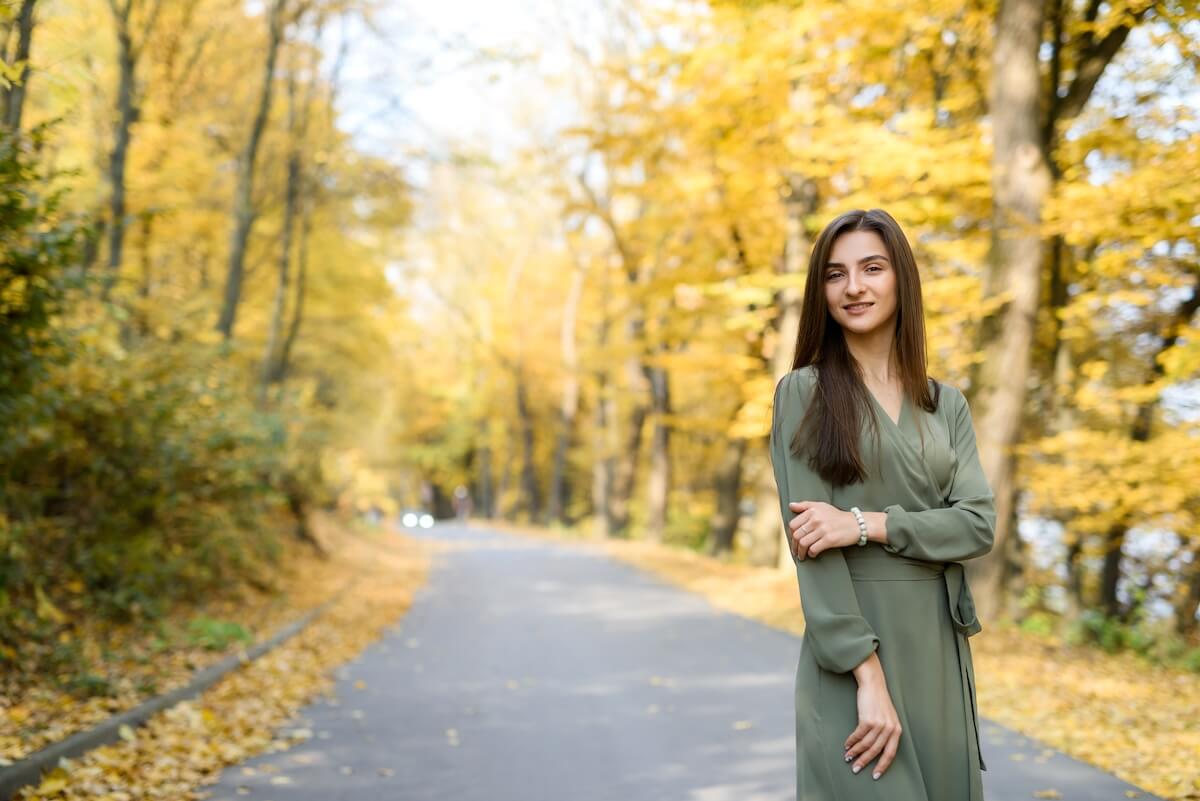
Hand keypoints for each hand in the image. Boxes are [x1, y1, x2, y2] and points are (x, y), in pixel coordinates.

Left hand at [787, 501, 859, 559]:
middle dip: (794, 546)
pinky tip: (812, 554)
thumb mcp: (821, 506)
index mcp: (812, 511)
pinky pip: (814, 549)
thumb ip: (805, 505)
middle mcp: (816, 519)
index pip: (793, 525)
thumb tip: (791, 505)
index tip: (793, 540)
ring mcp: (823, 530)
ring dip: (801, 552)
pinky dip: (811, 554)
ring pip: (803, 544)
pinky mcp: (829, 540)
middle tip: (795, 551)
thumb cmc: (837, 516)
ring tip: (802, 556)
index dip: (791, 534)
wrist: (856, 524)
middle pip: (796, 535)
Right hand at [844, 662, 901, 779]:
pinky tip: (847, 745)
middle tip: (855, 769)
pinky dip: (851, 742)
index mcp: (897, 730)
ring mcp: (879, 724)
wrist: (873, 684)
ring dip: (855, 752)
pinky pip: (858, 735)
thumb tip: (874, 749)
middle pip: (876, 751)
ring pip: (866, 745)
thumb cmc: (878, 701)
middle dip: (865, 762)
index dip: (882, 765)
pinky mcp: (868, 719)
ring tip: (848, 757)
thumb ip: (885, 732)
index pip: (890, 753)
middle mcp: (890, 729)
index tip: (875, 775)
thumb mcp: (888, 718)